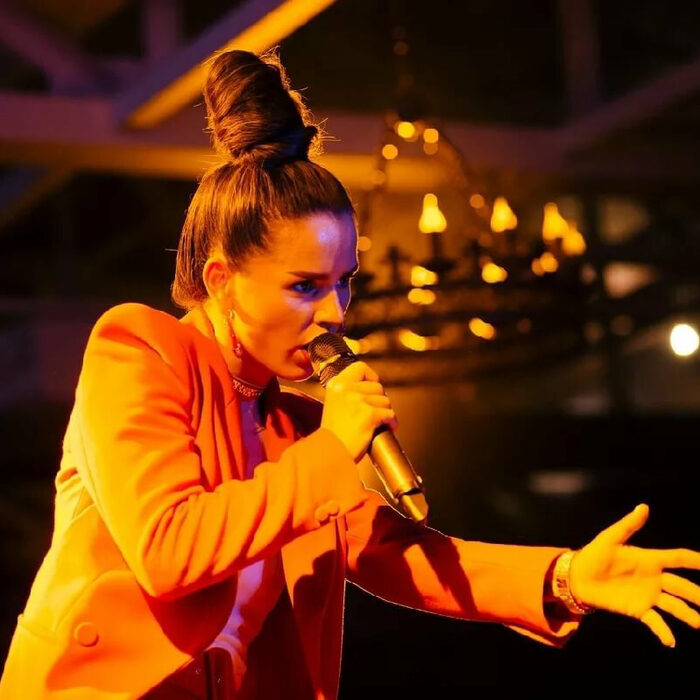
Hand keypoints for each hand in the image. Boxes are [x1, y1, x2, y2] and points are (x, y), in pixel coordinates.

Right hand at [320, 361, 397, 462]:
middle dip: (380, 400)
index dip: (371, 377)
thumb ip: (348, 393)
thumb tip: (372, 388)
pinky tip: (387, 428)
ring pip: (385, 400)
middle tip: (375, 412)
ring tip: (378, 423)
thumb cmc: (334, 435)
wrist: (331, 454)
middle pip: (377, 386)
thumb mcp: (334, 405)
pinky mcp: (368, 414)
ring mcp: (357, 401)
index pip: (360, 367)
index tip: (373, 387)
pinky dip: (392, 422)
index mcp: (336, 385)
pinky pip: (389, 413)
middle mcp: (345, 389)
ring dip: (386, 412)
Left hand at [568, 504, 699, 646]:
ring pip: (674, 605)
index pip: (678, 558)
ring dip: (688, 614)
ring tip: (698, 622)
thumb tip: (644, 506)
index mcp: (649, 559)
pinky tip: (671, 641)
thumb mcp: (610, 538)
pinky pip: (655, 621)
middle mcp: (654, 578)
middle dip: (698, 594)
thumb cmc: (593, 554)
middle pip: (682, 586)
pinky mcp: (638, 609)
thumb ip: (628, 525)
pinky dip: (664, 632)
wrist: (577, 577)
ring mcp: (648, 595)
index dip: (695, 560)